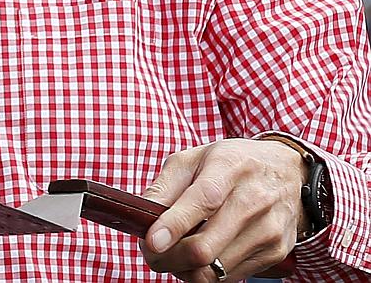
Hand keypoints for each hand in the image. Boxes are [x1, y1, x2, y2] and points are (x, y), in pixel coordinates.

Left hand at [140, 138, 304, 281]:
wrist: (287, 172)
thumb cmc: (231, 163)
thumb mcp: (194, 157)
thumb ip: (164, 186)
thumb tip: (140, 216)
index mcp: (230, 168)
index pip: (203, 202)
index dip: (174, 226)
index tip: (151, 242)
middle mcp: (254, 200)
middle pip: (205, 247)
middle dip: (167, 257)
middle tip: (150, 252)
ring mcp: (268, 230)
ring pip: (214, 270)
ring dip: (182, 269)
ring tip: (172, 253)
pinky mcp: (276, 252)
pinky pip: (230, 278)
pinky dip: (205, 273)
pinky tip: (198, 256)